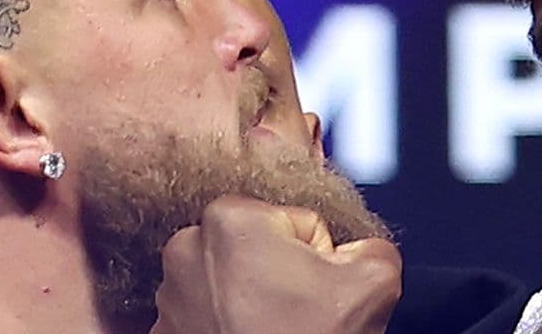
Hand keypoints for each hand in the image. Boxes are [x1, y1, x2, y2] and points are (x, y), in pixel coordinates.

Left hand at [151, 195, 400, 333]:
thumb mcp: (374, 280)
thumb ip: (371, 245)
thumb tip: (357, 250)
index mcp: (231, 218)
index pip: (298, 223)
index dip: (317, 260)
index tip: (313, 293)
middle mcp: (186, 248)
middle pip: (260, 248)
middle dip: (280, 277)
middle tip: (295, 316)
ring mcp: (168, 295)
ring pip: (232, 282)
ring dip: (250, 302)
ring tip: (271, 333)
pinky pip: (208, 315)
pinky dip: (227, 328)